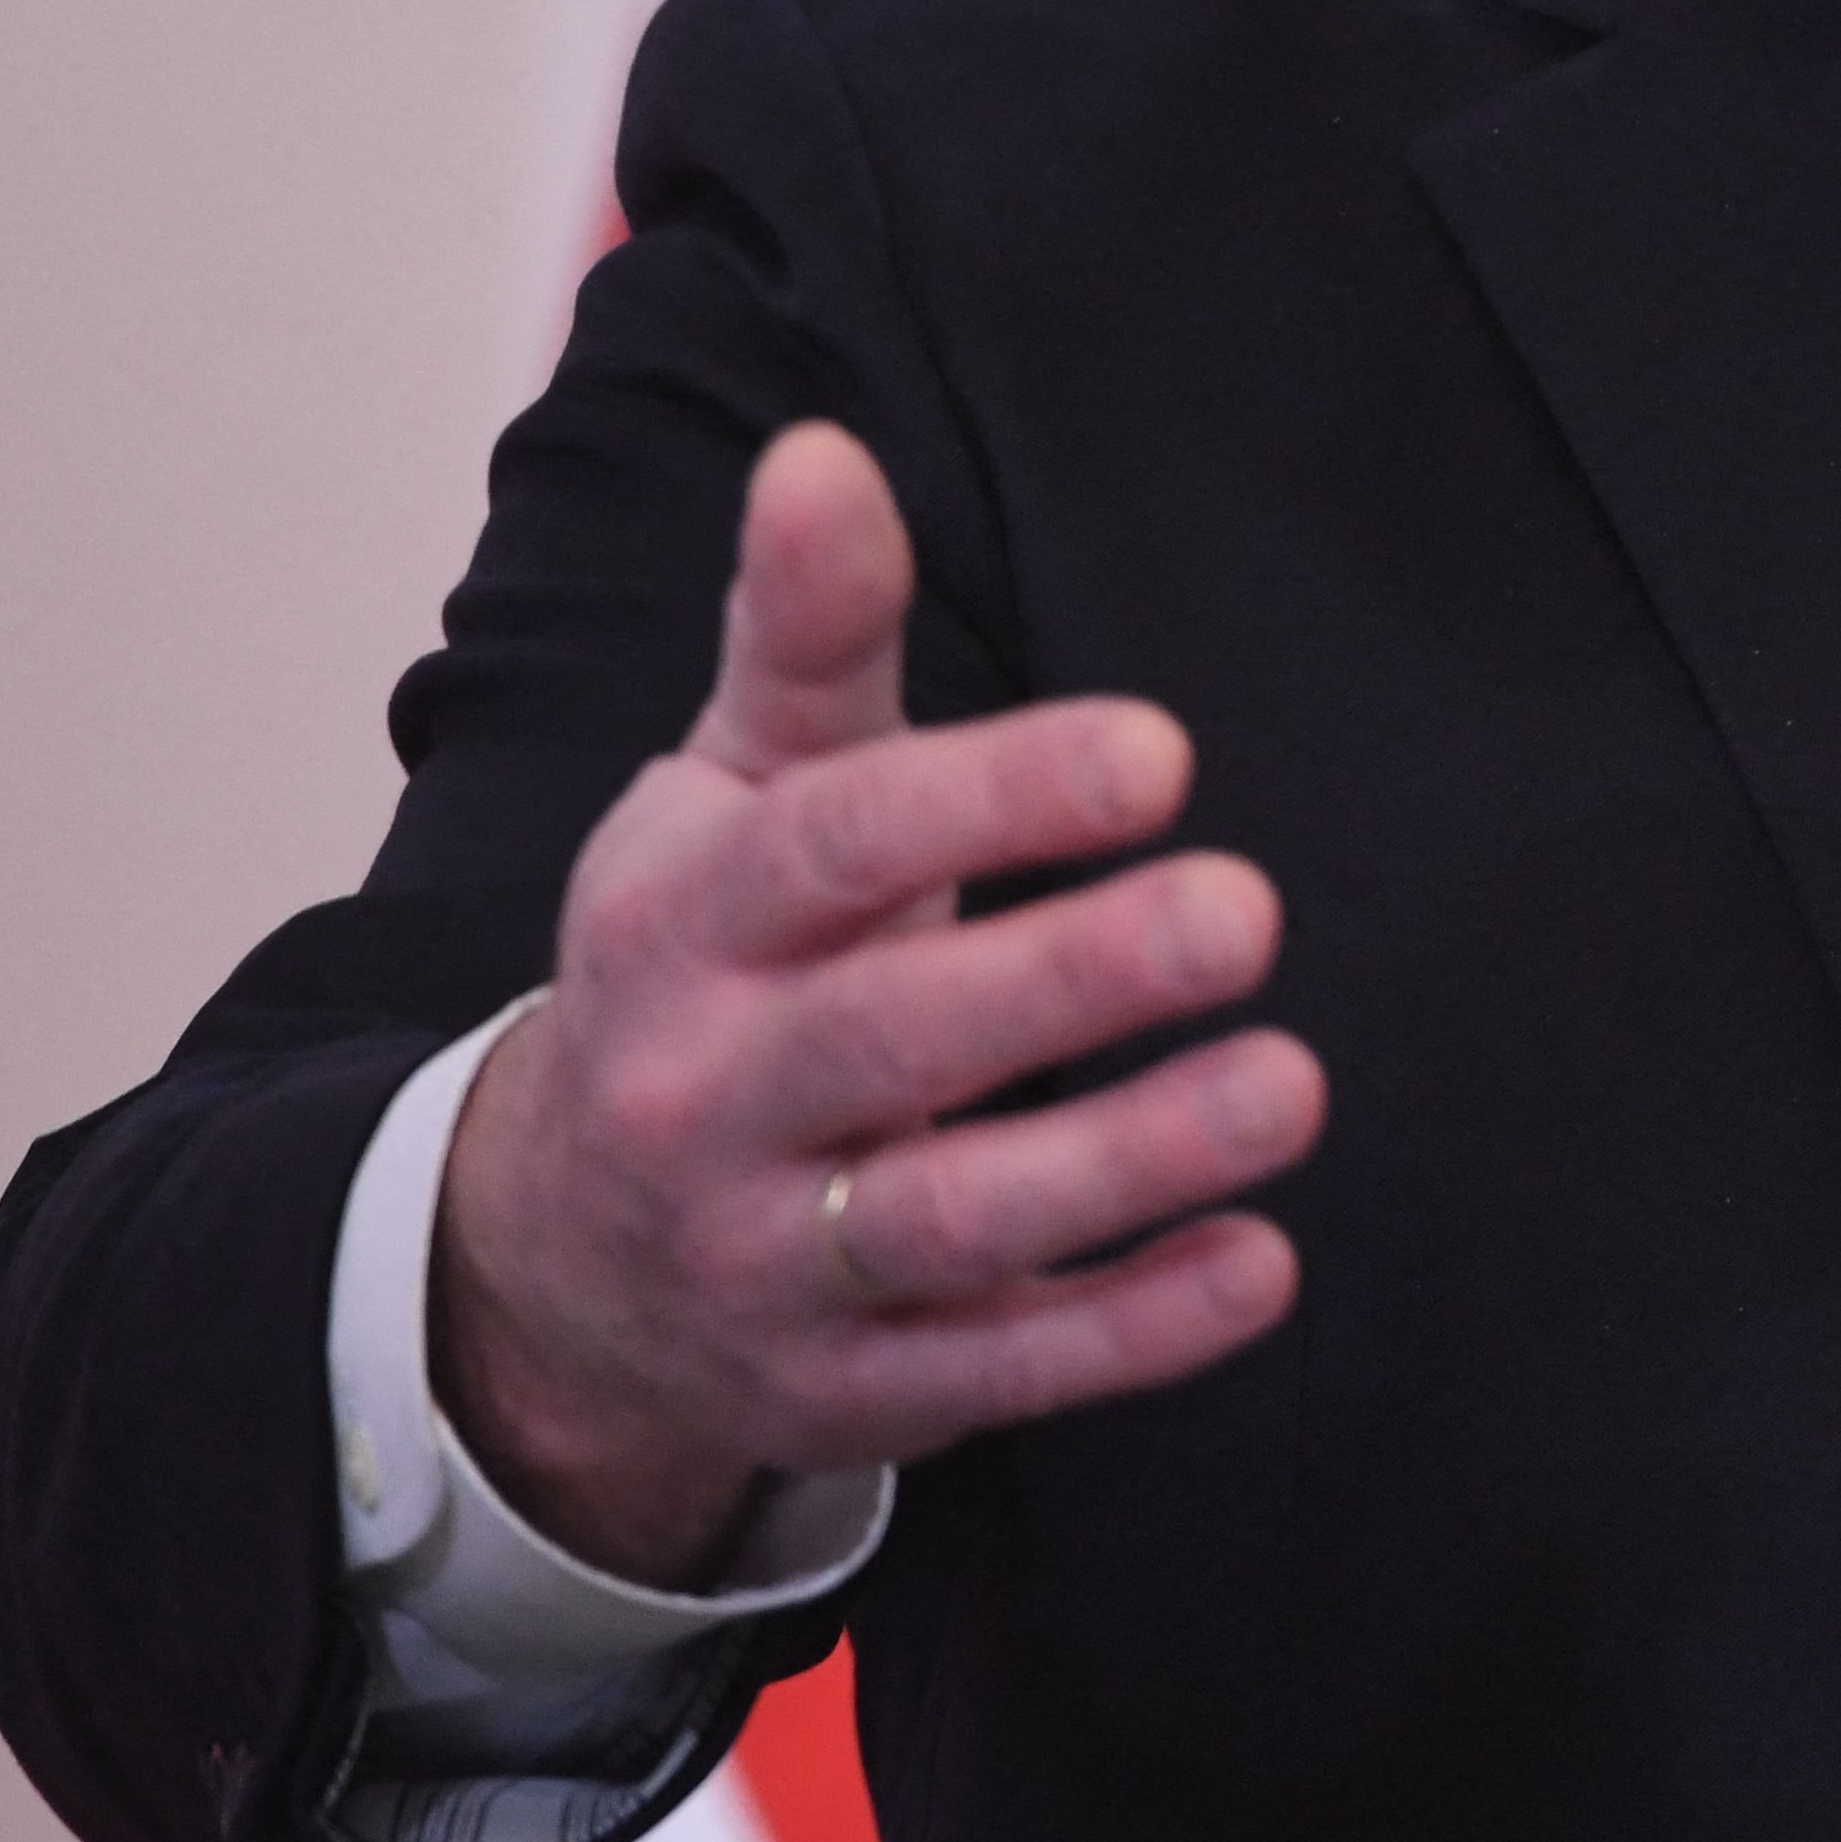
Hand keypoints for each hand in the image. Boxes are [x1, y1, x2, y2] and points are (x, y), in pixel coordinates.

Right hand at [428, 420, 1323, 1582]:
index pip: (832, 850)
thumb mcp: (729, 789)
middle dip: (1070, 976)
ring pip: (948, 1222)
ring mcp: (767, 1260)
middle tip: (1246, 910)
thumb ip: (803, 631)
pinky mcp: (846, 1390)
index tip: (1159, 750)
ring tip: (1288, 1086)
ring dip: (1128, 1162)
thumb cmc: (706, 964)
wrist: (553, 1256)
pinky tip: (1262, 1263)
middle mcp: (703, 1098)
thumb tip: (822, 451)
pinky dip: (1130, 1332)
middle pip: (891, 1037)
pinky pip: (995, 1369)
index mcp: (677, 924)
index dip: (992, 798)